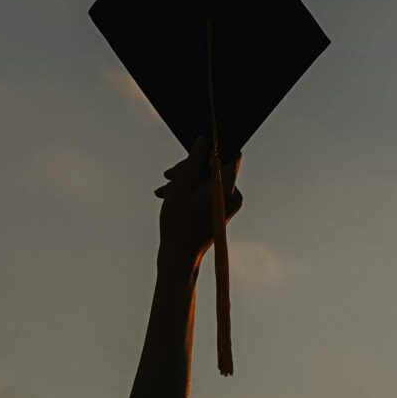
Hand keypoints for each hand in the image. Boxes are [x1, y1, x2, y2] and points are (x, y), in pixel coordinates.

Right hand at [156, 151, 241, 268]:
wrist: (179, 257)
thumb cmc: (178, 224)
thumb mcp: (180, 187)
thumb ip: (193, 161)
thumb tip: (204, 140)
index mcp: (227, 188)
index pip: (229, 154)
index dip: (211, 148)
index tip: (191, 151)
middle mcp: (233, 195)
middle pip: (215, 166)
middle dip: (190, 168)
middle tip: (167, 175)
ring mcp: (228, 203)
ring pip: (208, 179)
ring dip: (186, 180)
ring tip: (163, 190)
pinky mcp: (221, 209)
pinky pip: (208, 190)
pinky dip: (191, 190)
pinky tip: (170, 195)